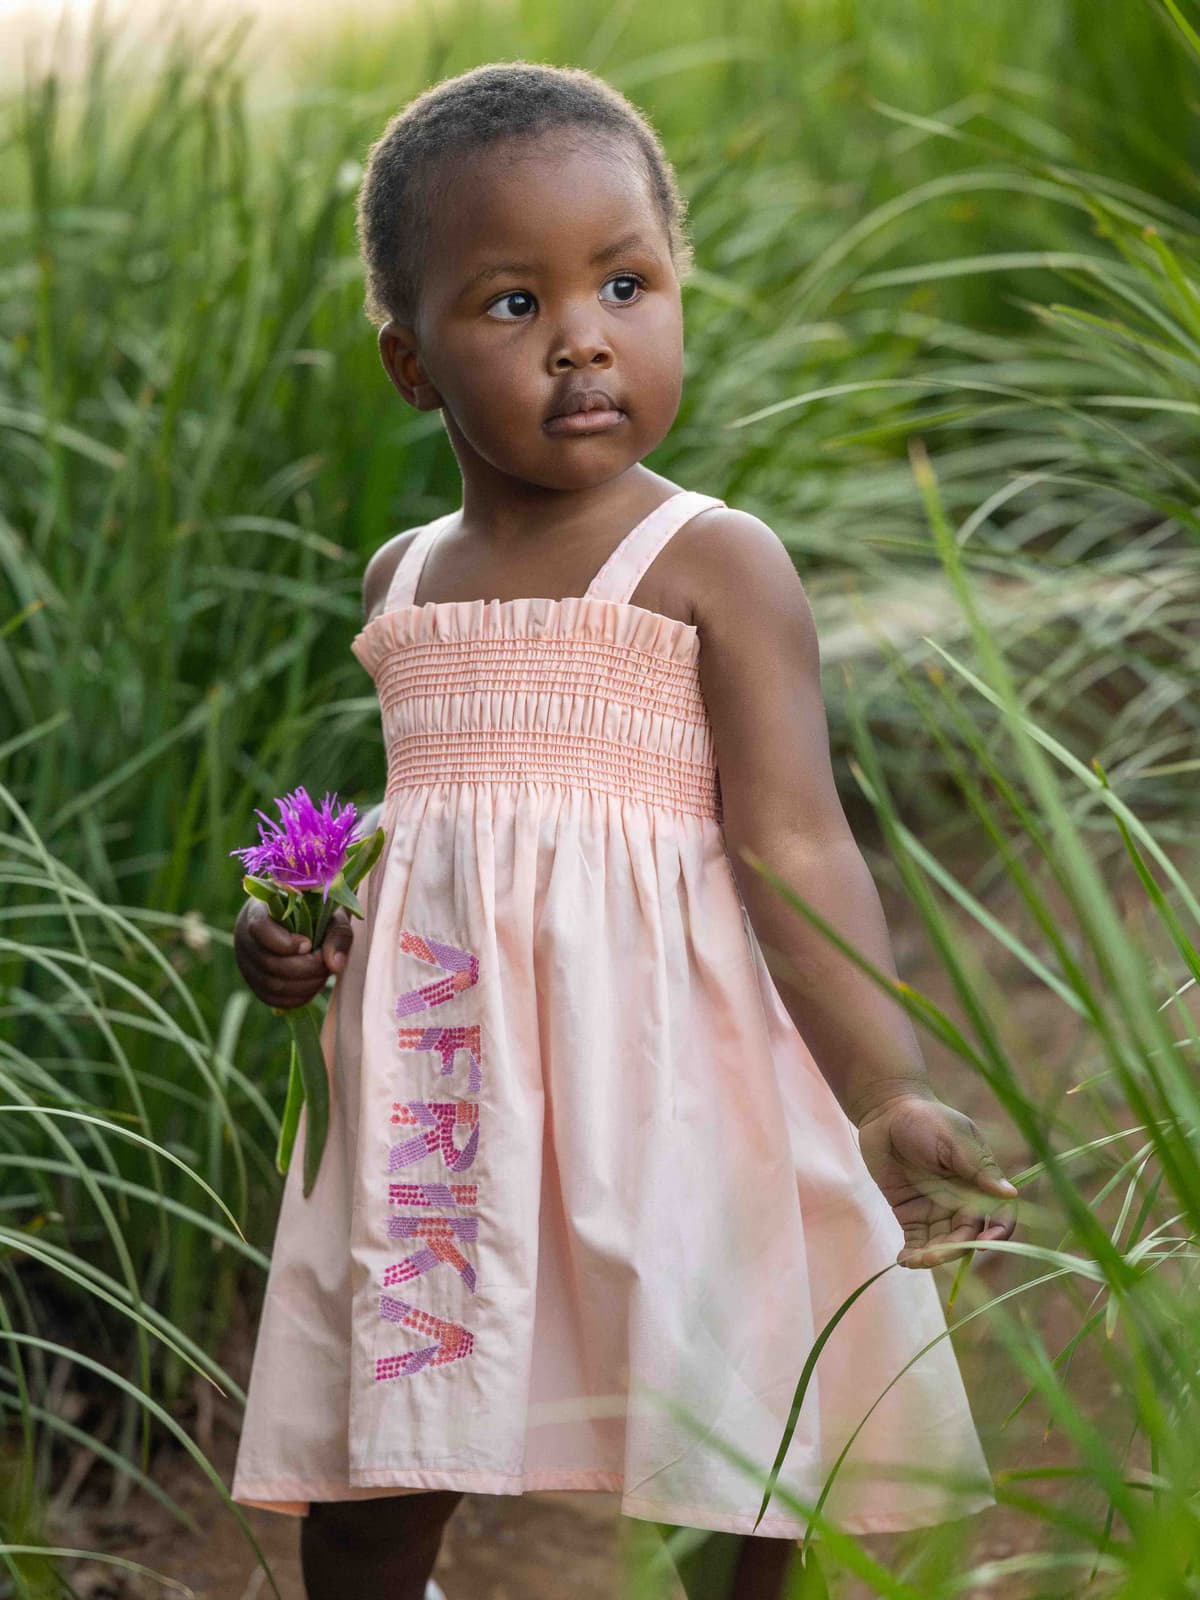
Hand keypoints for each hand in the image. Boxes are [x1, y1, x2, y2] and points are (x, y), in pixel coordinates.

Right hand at [233, 899, 353, 1009]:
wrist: (303, 919)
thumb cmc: (317, 913)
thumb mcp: (330, 914)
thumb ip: (337, 933)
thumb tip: (335, 965)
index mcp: (258, 910)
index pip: (259, 928)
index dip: (285, 942)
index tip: (309, 944)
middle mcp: (245, 937)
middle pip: (269, 962)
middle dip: (305, 969)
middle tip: (326, 966)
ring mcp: (246, 962)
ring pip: (271, 984)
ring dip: (304, 985)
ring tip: (323, 975)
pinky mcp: (254, 982)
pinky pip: (271, 998)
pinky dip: (296, 997)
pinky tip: (313, 987)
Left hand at [855, 1092, 1018, 1268]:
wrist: (886, 1111)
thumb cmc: (926, 1118)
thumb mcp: (954, 1138)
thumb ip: (977, 1167)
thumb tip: (1009, 1193)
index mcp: (980, 1182)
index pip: (998, 1215)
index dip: (997, 1233)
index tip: (985, 1242)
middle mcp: (962, 1201)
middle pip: (968, 1236)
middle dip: (955, 1249)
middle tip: (935, 1255)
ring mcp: (936, 1209)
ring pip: (942, 1244)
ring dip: (932, 1257)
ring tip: (916, 1260)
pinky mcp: (910, 1213)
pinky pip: (916, 1241)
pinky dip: (912, 1255)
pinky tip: (904, 1260)